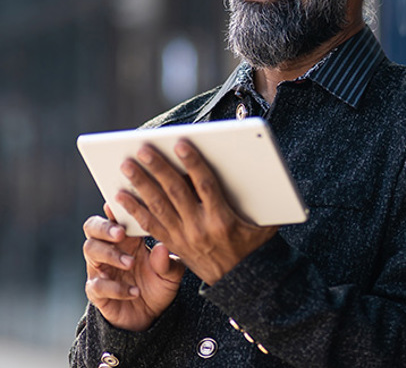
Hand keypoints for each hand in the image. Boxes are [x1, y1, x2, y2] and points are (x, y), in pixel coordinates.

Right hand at [83, 205, 183, 330]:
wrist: (151, 316)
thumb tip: (161, 248)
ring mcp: (100, 269)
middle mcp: (110, 249)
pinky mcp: (97, 292)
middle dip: (104, 227)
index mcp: (129, 237)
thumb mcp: (172, 272)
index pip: (116, 216)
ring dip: (110, 254)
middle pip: (92, 227)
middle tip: (120, 233)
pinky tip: (134, 292)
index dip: (115, 207)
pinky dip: (116, 288)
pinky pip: (97, 285)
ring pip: (90, 250)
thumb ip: (169, 261)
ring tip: (130, 263)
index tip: (119, 201)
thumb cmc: (159, 283)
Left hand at [115, 140, 278, 284]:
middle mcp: (199, 228)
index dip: (192, 163)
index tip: (180, 144)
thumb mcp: (264, 224)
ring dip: (141, 185)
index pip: (204, 185)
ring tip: (126, 166)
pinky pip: (149, 226)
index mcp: (222, 219)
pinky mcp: (173, 245)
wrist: (241, 283)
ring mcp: (183, 237)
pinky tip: (120, 196)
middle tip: (143, 149)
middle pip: (175, 193)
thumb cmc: (254, 247)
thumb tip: (256, 172)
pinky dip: (134, 210)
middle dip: (158, 169)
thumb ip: (260, 200)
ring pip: (158, 207)